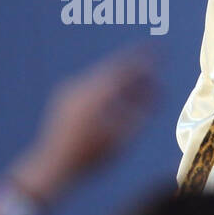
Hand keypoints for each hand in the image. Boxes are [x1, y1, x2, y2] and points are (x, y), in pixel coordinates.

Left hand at [15, 46, 157, 196]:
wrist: (53, 165)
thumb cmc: (91, 156)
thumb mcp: (123, 137)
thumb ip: (143, 113)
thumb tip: (159, 93)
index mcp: (97, 94)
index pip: (126, 68)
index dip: (144, 57)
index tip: (160, 49)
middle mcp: (81, 85)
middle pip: (113, 68)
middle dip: (135, 69)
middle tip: (153, 69)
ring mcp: (69, 89)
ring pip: (102, 76)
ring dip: (121, 80)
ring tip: (138, 89)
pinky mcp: (63, 96)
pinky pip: (90, 85)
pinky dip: (106, 87)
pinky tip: (116, 99)